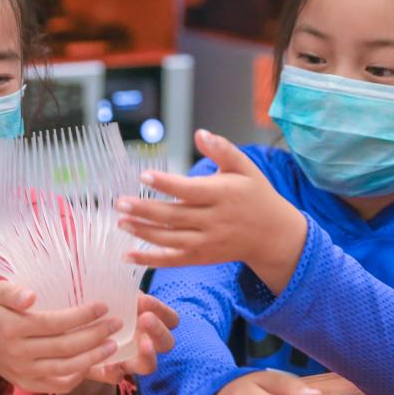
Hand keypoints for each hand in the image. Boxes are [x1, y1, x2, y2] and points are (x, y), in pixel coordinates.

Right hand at [0, 280, 121, 393]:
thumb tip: (30, 296)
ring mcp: (24, 373)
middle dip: (95, 336)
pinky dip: (79, 377)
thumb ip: (11, 292)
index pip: (53, 324)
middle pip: (64, 348)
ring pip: (65, 370)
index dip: (80, 316)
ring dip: (93, 359)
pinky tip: (94, 363)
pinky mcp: (28, 385)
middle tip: (116, 324)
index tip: (103, 306)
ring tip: (113, 345)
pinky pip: (58, 386)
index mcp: (11, 329)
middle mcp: (19, 354)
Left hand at [85, 293, 178, 383]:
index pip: (171, 319)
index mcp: (151, 322)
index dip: (162, 310)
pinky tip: (108, 366)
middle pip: (167, 343)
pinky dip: (114, 371)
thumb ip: (119, 292)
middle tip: (145, 319)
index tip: (145, 300)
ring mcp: (132, 361)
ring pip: (150, 365)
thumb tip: (121, 280)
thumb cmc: (101, 307)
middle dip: (158, 330)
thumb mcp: (111, 295)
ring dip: (147, 355)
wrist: (76, 330)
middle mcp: (146, 342)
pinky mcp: (113, 373)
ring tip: (141, 344)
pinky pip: (118, 376)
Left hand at [117, 129, 306, 291]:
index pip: (190, 190)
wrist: (273, 235)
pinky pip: (173, 261)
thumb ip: (223, 150)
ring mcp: (207, 242)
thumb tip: (200, 133)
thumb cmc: (256, 195)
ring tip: (121, 222)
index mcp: (223, 195)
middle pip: (174, 216)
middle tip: (120, 202)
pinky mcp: (202, 257)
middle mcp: (214, 221)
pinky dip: (150, 260)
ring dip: (143, 232)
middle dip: (145, 210)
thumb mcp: (246, 168)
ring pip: (170, 240)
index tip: (143, 175)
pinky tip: (127, 255)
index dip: (166, 183)